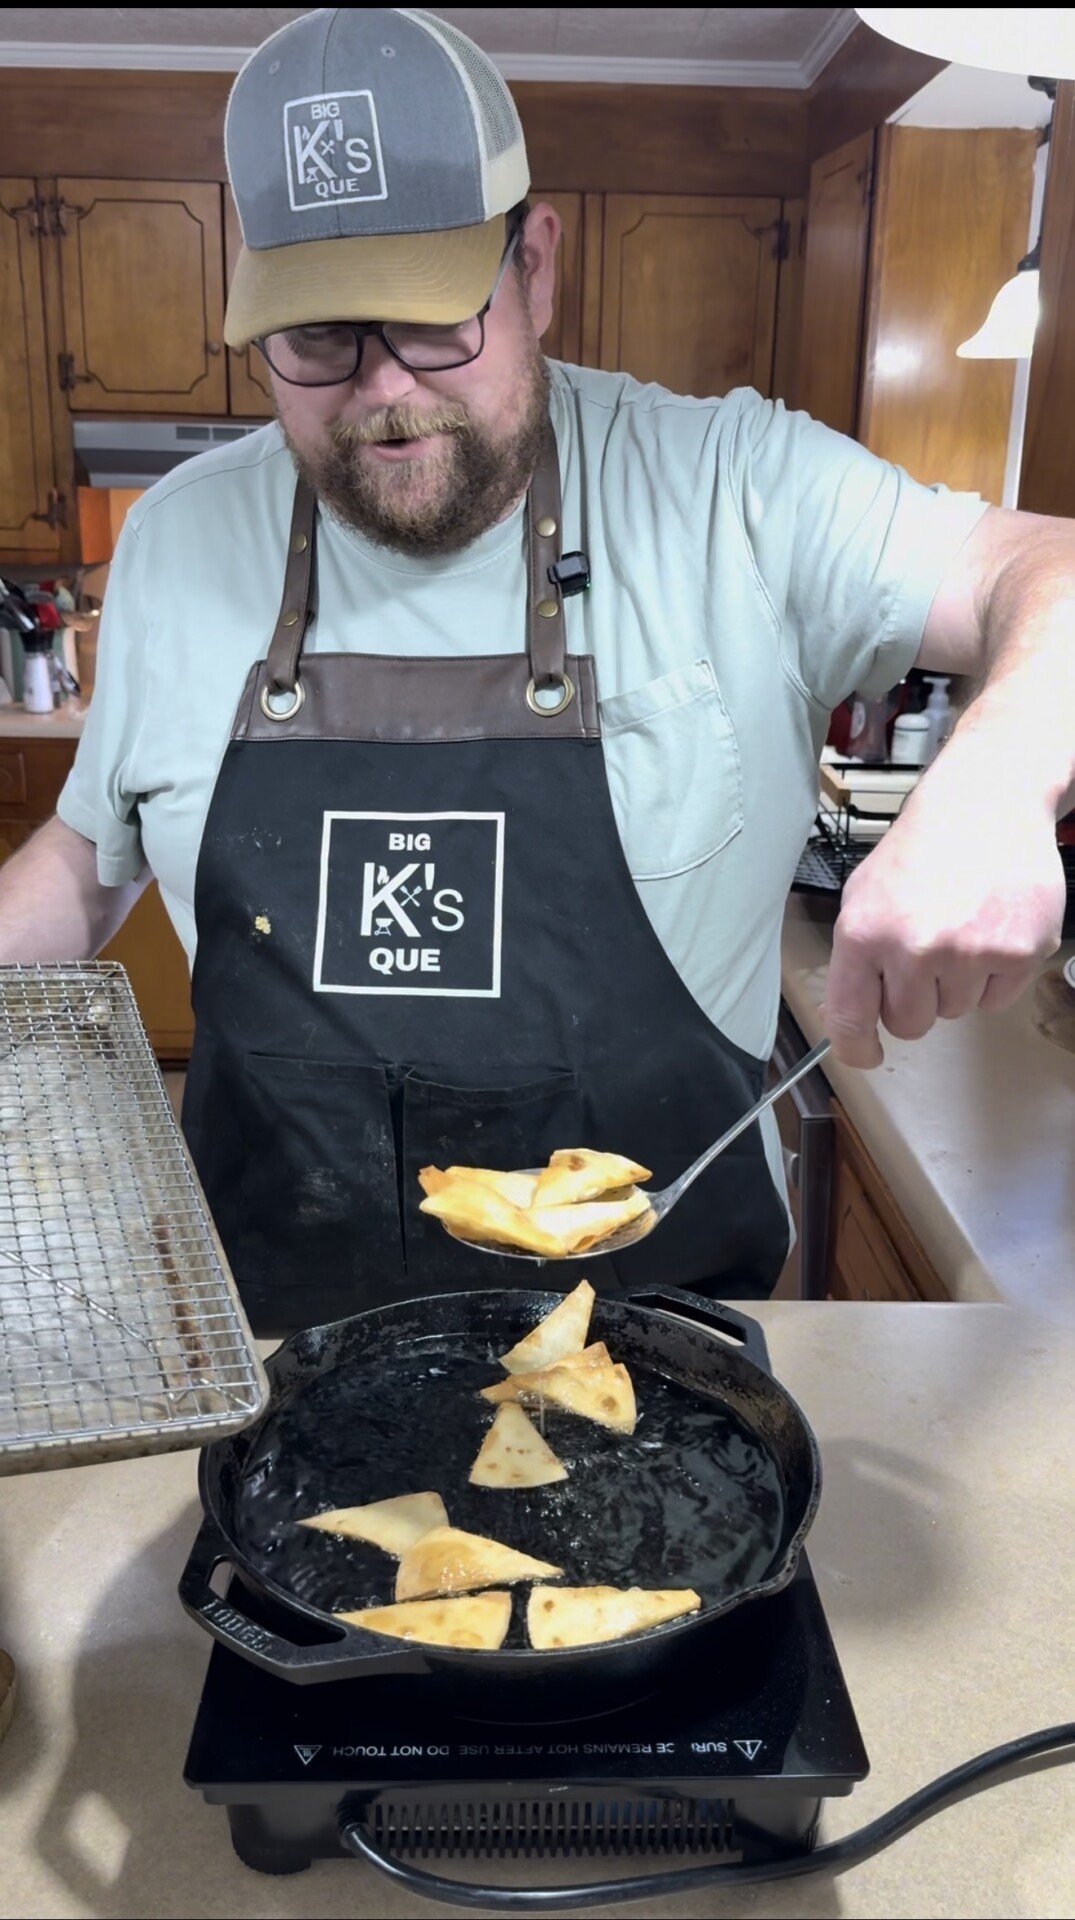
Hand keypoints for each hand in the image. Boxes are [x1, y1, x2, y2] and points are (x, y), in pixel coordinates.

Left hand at [824, 783, 1064, 1067]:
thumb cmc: (924, 847)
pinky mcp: (1017, 954)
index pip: (850, 1018)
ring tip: (960, 928)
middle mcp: (914, 949)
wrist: (988, 804)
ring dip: (956, 983)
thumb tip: (854, 1013)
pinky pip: (996, 1001)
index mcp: (864, 934)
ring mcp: (969, 953)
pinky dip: (993, 976)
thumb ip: (857, 957)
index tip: (866, 1054)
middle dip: (915, 999)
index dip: (857, 1047)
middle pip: (909, 1024)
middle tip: (926, 954)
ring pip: (955, 1011)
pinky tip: (989, 931)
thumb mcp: (864, 894)